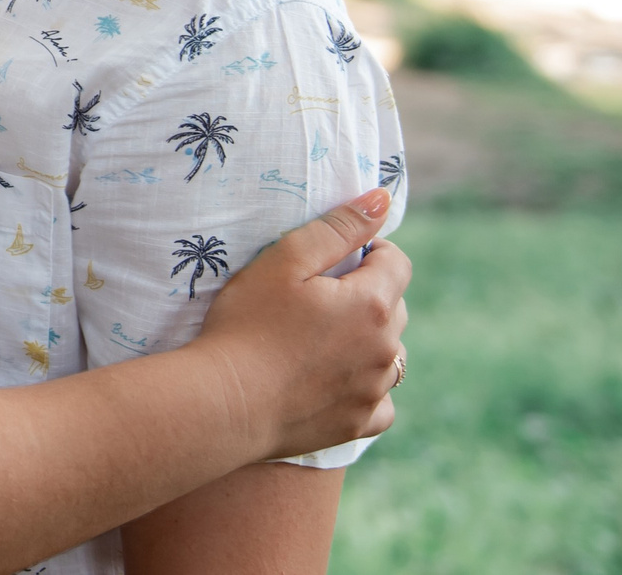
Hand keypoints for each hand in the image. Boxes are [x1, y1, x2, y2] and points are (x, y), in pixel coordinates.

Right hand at [195, 187, 409, 459]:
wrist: (225, 402)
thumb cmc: (247, 324)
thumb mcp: (284, 261)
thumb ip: (337, 228)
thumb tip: (382, 199)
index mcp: (372, 304)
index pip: (396, 262)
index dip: (367, 251)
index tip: (330, 259)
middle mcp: (387, 349)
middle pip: (394, 307)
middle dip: (365, 295)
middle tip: (314, 298)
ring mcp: (375, 390)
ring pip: (389, 354)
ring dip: (367, 341)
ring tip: (318, 340)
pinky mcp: (359, 422)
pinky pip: (381, 401)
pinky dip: (366, 388)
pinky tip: (332, 381)